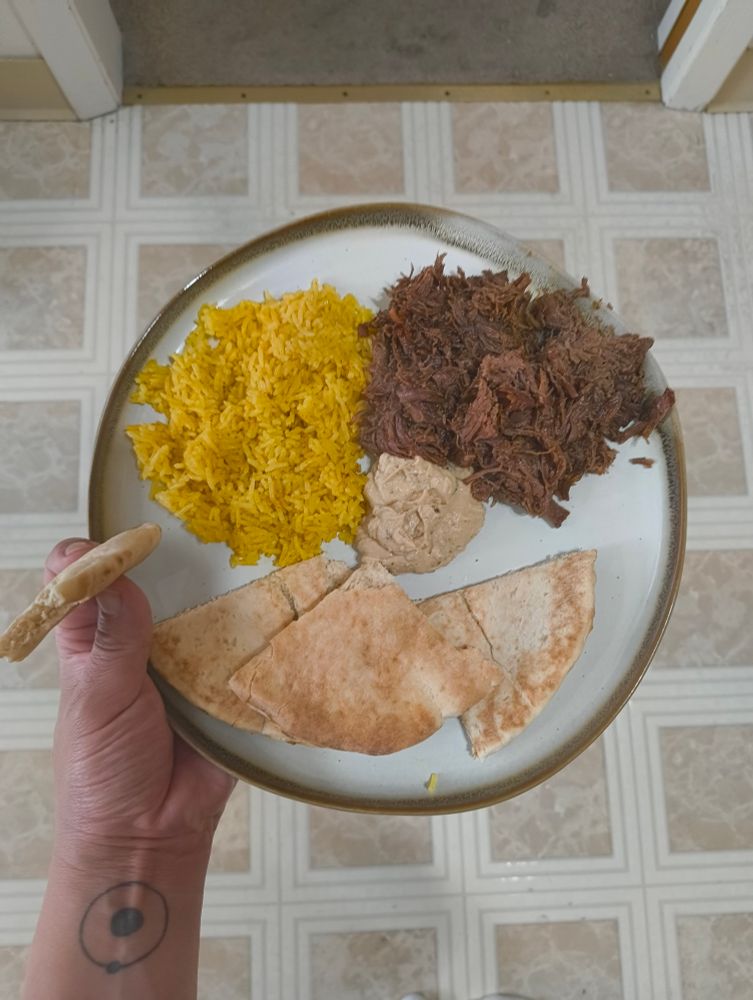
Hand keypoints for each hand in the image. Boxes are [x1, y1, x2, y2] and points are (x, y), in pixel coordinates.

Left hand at [46, 538, 235, 869]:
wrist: (152, 838)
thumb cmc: (103, 773)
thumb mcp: (97, 698)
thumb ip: (112, 638)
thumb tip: (115, 573)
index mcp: (93, 639)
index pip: (83, 580)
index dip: (92, 555)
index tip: (117, 546)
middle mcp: (141, 639)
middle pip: (152, 580)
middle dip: (170, 554)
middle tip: (200, 526)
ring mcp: (187, 657)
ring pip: (201, 605)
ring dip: (219, 585)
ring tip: (247, 550)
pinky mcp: (225, 679)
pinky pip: (240, 645)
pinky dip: (255, 625)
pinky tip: (276, 596)